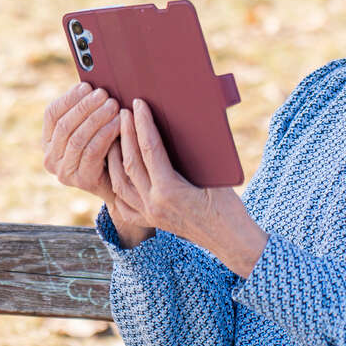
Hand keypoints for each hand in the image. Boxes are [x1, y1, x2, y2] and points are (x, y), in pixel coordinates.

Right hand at [41, 84, 150, 240]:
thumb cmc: (107, 151)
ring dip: (97, 118)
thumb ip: (85, 114)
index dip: (69, 98)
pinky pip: (93, 151)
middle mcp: (50, 159)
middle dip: (85, 106)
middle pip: (64, 125)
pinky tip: (119, 123)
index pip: (52, 114)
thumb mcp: (90, 131)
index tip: (87, 85)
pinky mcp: (82, 180)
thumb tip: (92, 84)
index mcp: (48, 142)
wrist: (121, 188)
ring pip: (78, 138)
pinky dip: (106, 133)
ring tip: (114, 105)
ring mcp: (64, 172)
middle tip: (104, 94)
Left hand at [109, 99, 266, 275]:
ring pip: (119, 182)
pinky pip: (121, 203)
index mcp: (169, 191)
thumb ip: (193, 155)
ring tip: (115, 135)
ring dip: (115, 156)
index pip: (149, 149)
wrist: (231, 240)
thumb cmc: (228, 206)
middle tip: (124, 111)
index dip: (143, 124)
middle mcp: (153, 204)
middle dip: (126, 133)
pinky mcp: (148, 221)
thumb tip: (180, 124)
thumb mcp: (214, 177)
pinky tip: (115, 169)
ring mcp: (148, 215)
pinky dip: (116, 184)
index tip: (138, 104)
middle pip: (130, 162)